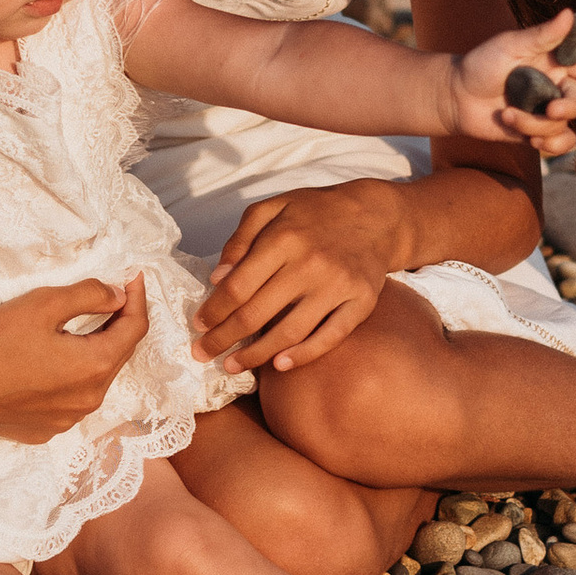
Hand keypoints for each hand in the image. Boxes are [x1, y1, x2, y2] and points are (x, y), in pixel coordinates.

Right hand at [0, 274, 149, 439]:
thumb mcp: (44, 304)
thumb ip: (90, 295)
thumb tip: (118, 296)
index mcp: (95, 368)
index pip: (134, 329)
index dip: (137, 299)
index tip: (132, 277)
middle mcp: (88, 402)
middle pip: (116, 356)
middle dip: (115, 324)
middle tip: (108, 295)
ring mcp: (65, 421)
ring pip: (92, 381)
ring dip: (92, 353)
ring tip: (75, 328)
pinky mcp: (42, 431)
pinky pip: (67, 401)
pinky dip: (68, 379)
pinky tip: (47, 363)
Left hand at [196, 181, 408, 373]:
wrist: (376, 216)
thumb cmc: (316, 212)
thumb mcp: (272, 208)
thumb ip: (240, 240)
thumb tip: (217, 278)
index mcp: (284, 238)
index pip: (238, 286)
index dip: (214, 311)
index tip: (198, 326)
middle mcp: (310, 264)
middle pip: (257, 313)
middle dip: (223, 339)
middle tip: (203, 354)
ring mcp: (338, 285)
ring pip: (289, 331)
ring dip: (256, 355)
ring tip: (232, 366)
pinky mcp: (362, 301)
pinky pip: (330, 336)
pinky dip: (304, 355)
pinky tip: (280, 365)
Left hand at [449, 11, 575, 156]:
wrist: (455, 96)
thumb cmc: (480, 63)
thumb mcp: (510, 45)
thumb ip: (542, 35)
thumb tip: (570, 13)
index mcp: (555, 62)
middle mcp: (554, 85)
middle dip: (567, 107)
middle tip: (549, 108)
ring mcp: (546, 110)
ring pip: (564, 126)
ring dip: (537, 125)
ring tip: (509, 116)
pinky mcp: (536, 132)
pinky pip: (558, 144)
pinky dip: (547, 145)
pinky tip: (529, 140)